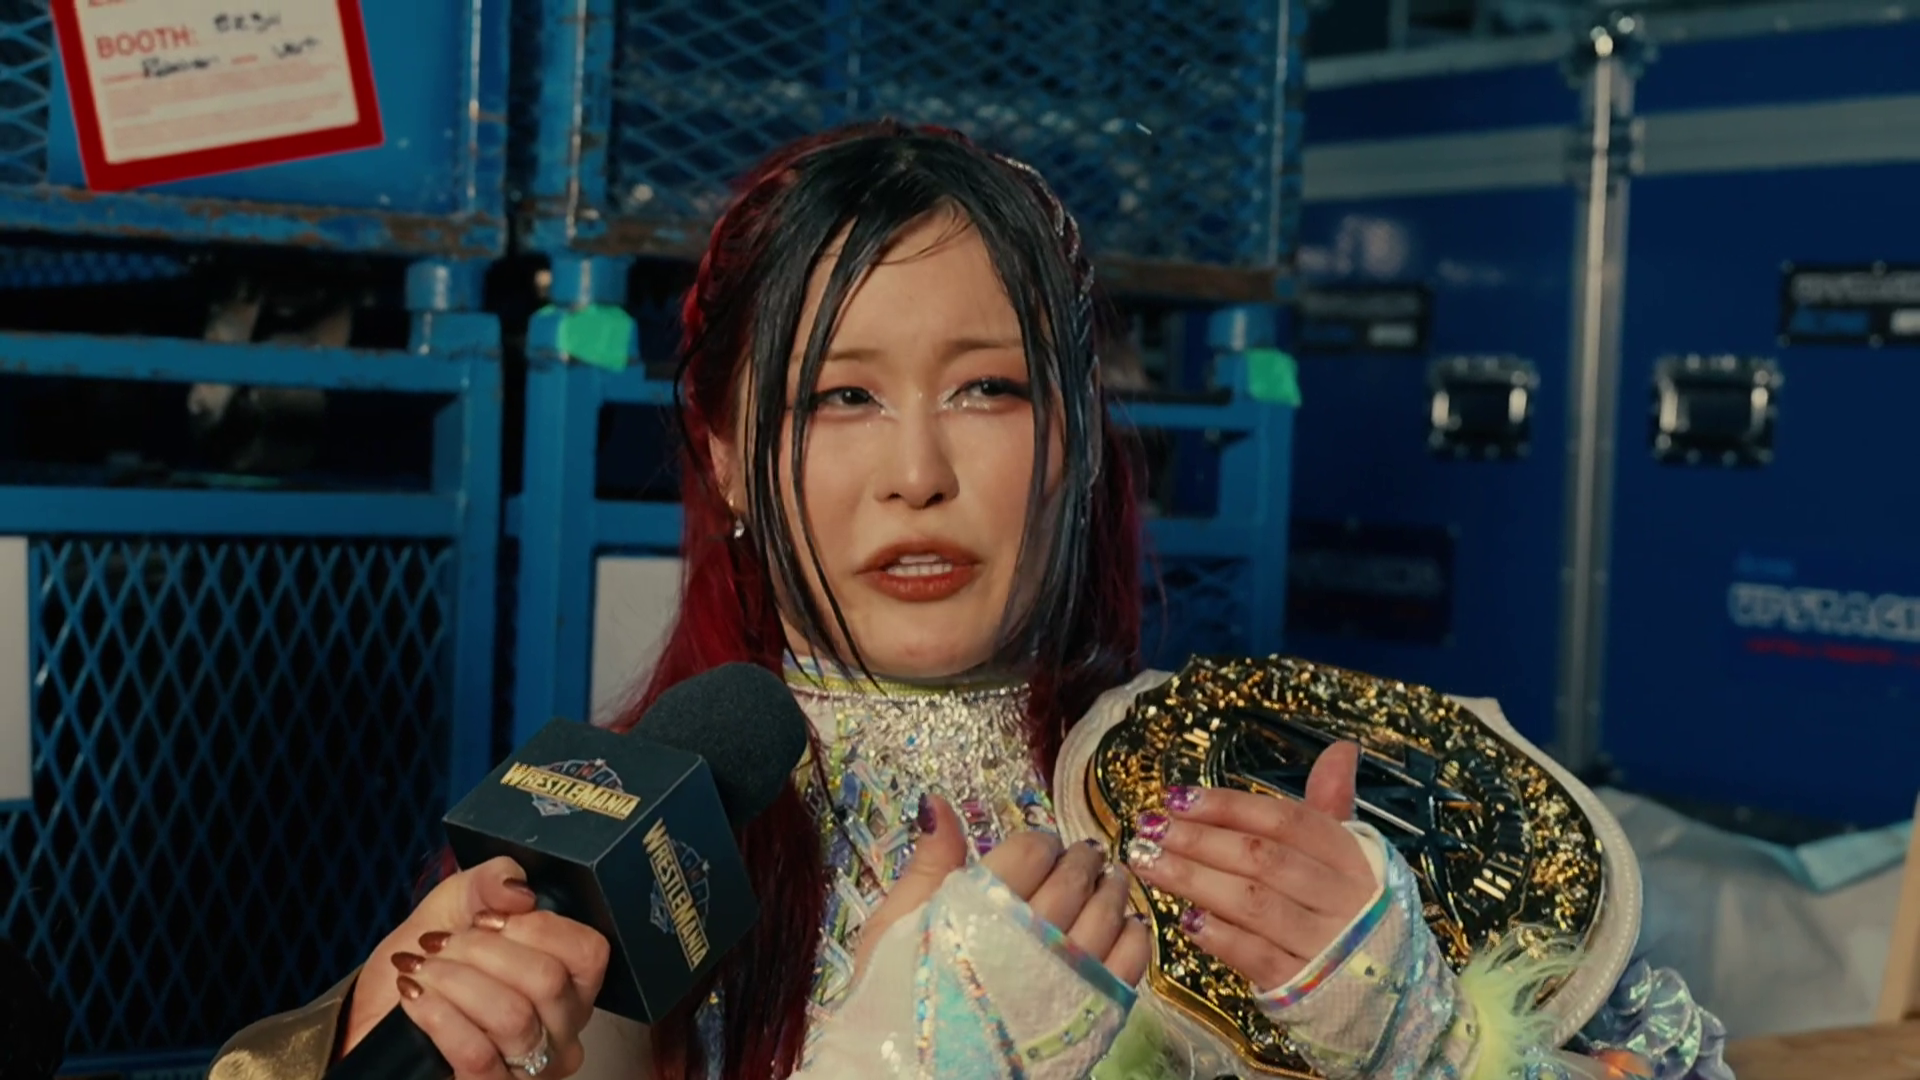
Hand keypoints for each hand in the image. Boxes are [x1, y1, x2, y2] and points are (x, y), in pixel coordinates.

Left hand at [339, 857, 610, 1079]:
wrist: (375, 1020)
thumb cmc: (425, 966)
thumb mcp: (456, 905)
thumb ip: (492, 881)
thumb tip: (519, 888)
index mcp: (569, 983)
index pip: (587, 952)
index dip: (535, 927)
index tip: (485, 919)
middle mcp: (562, 1031)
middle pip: (548, 980)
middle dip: (482, 951)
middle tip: (440, 945)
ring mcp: (530, 1070)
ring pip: (513, 1016)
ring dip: (454, 981)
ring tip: (421, 971)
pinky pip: (477, 1054)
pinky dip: (438, 1015)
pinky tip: (416, 997)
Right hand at [855, 796, 1149, 986]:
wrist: (914, 1077)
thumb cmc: (897, 998)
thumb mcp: (897, 923)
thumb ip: (929, 861)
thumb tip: (937, 800)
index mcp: (983, 907)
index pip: (1031, 850)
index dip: (1039, 842)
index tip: (1039, 848)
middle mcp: (1032, 937)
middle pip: (1075, 875)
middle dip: (1080, 860)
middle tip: (1080, 857)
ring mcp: (1068, 976)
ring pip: (1109, 911)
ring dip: (1113, 888)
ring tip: (1108, 881)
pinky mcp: (1094, 1012)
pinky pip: (1132, 959)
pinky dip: (1135, 933)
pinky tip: (1124, 925)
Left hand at [1124, 742, 1377, 991]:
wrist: (1393, 992)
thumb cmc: (1356, 911)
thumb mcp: (1351, 858)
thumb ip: (1331, 805)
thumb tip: (1341, 747)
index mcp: (1353, 857)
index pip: (1286, 821)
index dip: (1229, 806)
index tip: (1176, 797)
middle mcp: (1342, 898)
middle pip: (1263, 859)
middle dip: (1199, 840)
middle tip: (1149, 828)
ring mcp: (1325, 944)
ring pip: (1253, 904)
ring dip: (1195, 880)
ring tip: (1148, 864)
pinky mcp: (1306, 988)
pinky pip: (1257, 957)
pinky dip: (1220, 937)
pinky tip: (1185, 919)